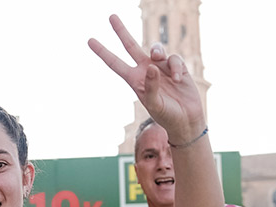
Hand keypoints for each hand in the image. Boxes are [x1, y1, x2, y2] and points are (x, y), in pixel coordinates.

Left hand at [88, 15, 204, 143]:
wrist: (185, 120)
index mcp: (134, 80)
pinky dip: (176, 68)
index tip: (90, 41)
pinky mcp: (176, 67)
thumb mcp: (155, 104)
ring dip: (157, 50)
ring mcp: (161, 67)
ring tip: (158, 59)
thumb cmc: (166, 115)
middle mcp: (145, 70)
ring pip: (156, 48)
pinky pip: (174, 59)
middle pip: (131, 46)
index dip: (103, 52)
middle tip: (111, 16)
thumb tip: (151, 66)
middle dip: (121, 31)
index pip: (115, 63)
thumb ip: (150, 86)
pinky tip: (178, 80)